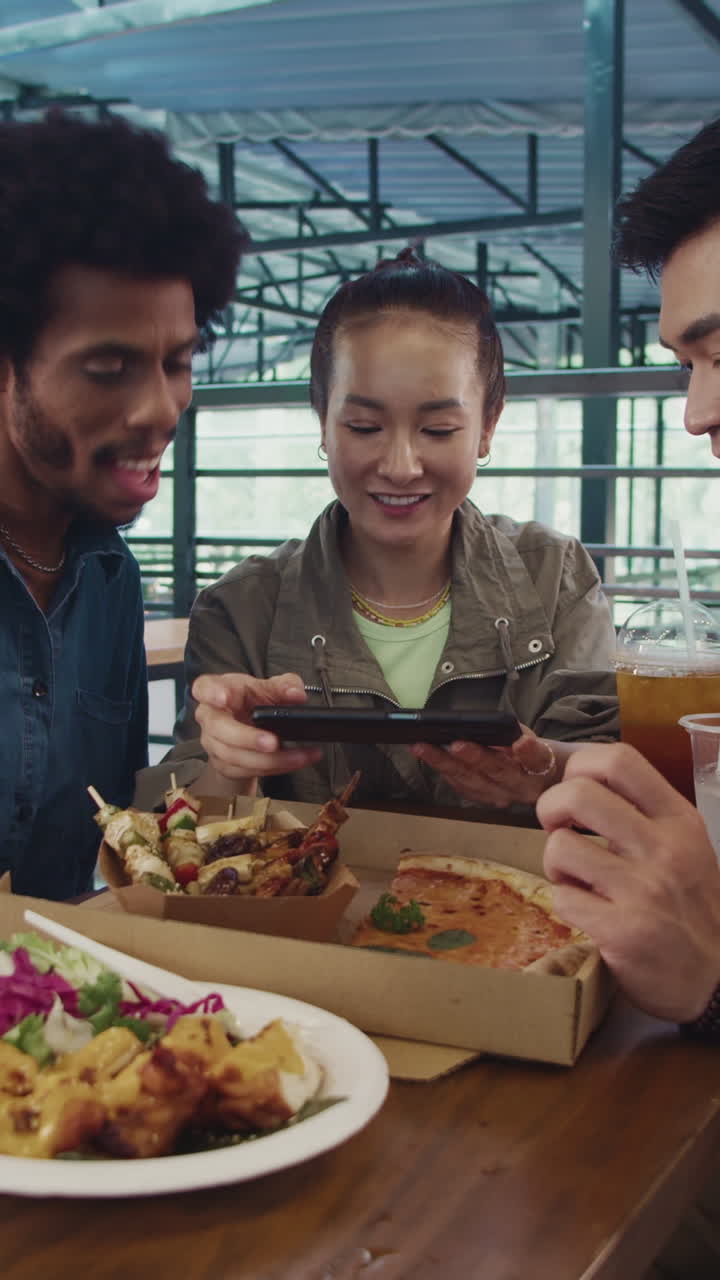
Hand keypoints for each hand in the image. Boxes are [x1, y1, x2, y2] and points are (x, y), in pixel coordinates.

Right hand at [191, 672, 321, 784]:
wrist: (251, 728)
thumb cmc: (255, 701)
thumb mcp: (272, 687)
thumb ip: (285, 685)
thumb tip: (296, 695)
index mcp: (219, 689)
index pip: (204, 687)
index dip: (211, 692)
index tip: (223, 697)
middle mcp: (211, 717)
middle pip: (219, 728)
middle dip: (247, 738)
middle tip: (273, 742)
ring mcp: (214, 743)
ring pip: (234, 755)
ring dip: (269, 759)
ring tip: (298, 755)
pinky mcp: (224, 764)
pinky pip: (246, 770)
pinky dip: (273, 768)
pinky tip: (293, 762)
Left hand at [411, 726, 557, 807]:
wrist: (542, 780)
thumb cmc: (534, 752)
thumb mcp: (535, 738)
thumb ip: (515, 735)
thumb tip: (487, 727)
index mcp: (542, 767)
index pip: (537, 760)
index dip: (528, 752)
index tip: (520, 741)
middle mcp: (522, 787)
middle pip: (498, 772)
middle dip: (475, 757)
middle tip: (455, 744)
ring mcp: (503, 797)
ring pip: (472, 782)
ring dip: (446, 764)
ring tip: (423, 747)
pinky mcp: (486, 800)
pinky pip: (462, 787)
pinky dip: (445, 771)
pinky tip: (428, 757)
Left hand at [537, 743, 719, 1021]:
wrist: (714, 976)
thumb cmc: (689, 903)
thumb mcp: (685, 845)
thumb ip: (643, 812)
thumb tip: (581, 782)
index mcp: (679, 820)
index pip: (619, 760)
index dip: (580, 766)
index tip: (574, 788)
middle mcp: (664, 848)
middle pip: (578, 794)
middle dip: (551, 808)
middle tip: (558, 829)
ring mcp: (644, 890)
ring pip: (560, 846)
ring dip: (555, 863)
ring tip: (575, 877)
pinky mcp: (623, 930)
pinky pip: (562, 897)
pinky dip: (565, 903)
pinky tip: (587, 911)